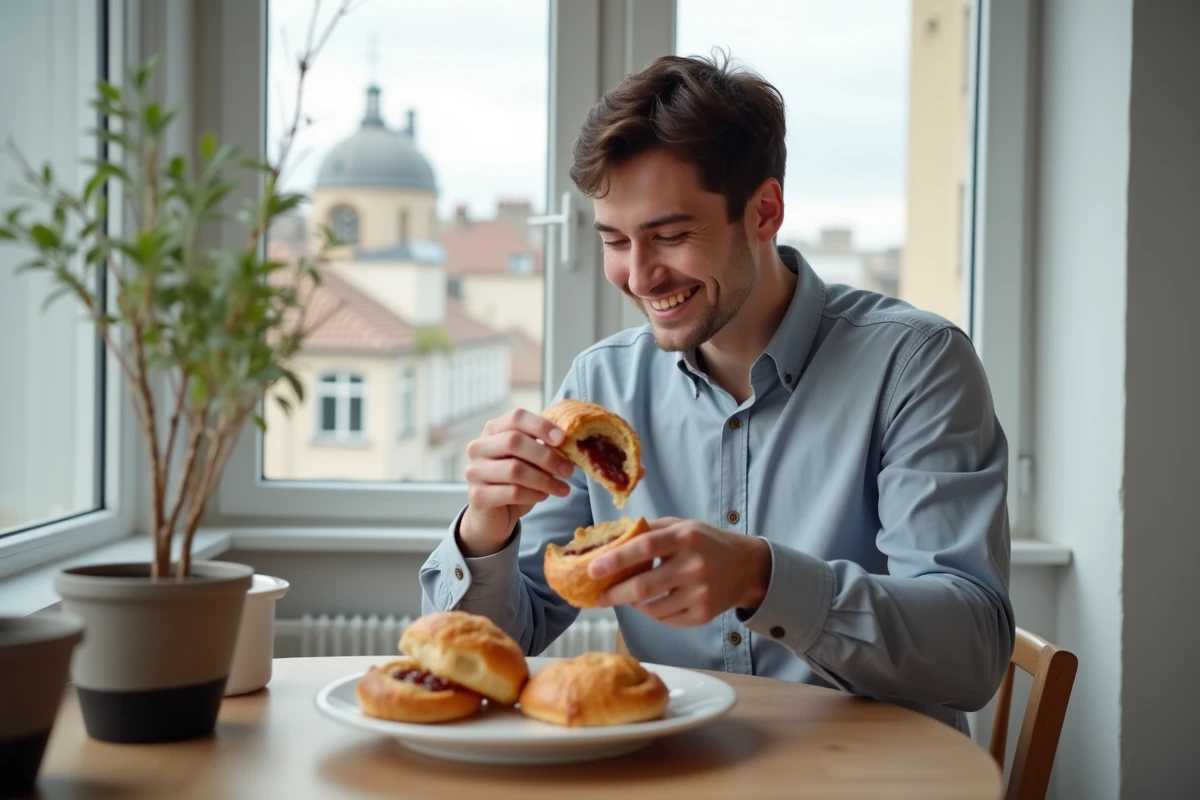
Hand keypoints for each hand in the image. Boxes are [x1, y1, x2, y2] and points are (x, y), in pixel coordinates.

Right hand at [458, 409, 576, 557]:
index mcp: (493, 430)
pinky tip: (543, 496)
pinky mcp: (477, 496)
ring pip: (515, 470)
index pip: (516, 417)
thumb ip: (543, 447)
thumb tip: (568, 443)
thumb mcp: (530, 460)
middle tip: (568, 470)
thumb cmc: (516, 481)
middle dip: (547, 456)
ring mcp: (474, 471)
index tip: (563, 439)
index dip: (541, 426)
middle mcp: (479, 447)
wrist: (495, 515)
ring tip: (562, 488)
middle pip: (514, 441)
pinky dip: (534, 495)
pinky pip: (512, 492)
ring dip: (545, 480)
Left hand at [589, 518, 772, 625]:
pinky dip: (653, 613)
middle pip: (644, 586)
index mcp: (685, 537)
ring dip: (634, 604)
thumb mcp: (683, 525)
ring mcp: (700, 594)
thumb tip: (613, 539)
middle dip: (614, 594)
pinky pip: (666, 620)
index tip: (593, 569)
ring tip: (628, 597)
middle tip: (598, 596)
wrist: (748, 567)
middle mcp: (694, 566)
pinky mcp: (704, 615)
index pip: (645, 547)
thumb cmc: (708, 542)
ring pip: (652, 608)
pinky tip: (652, 603)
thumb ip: (651, 530)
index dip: (616, 559)